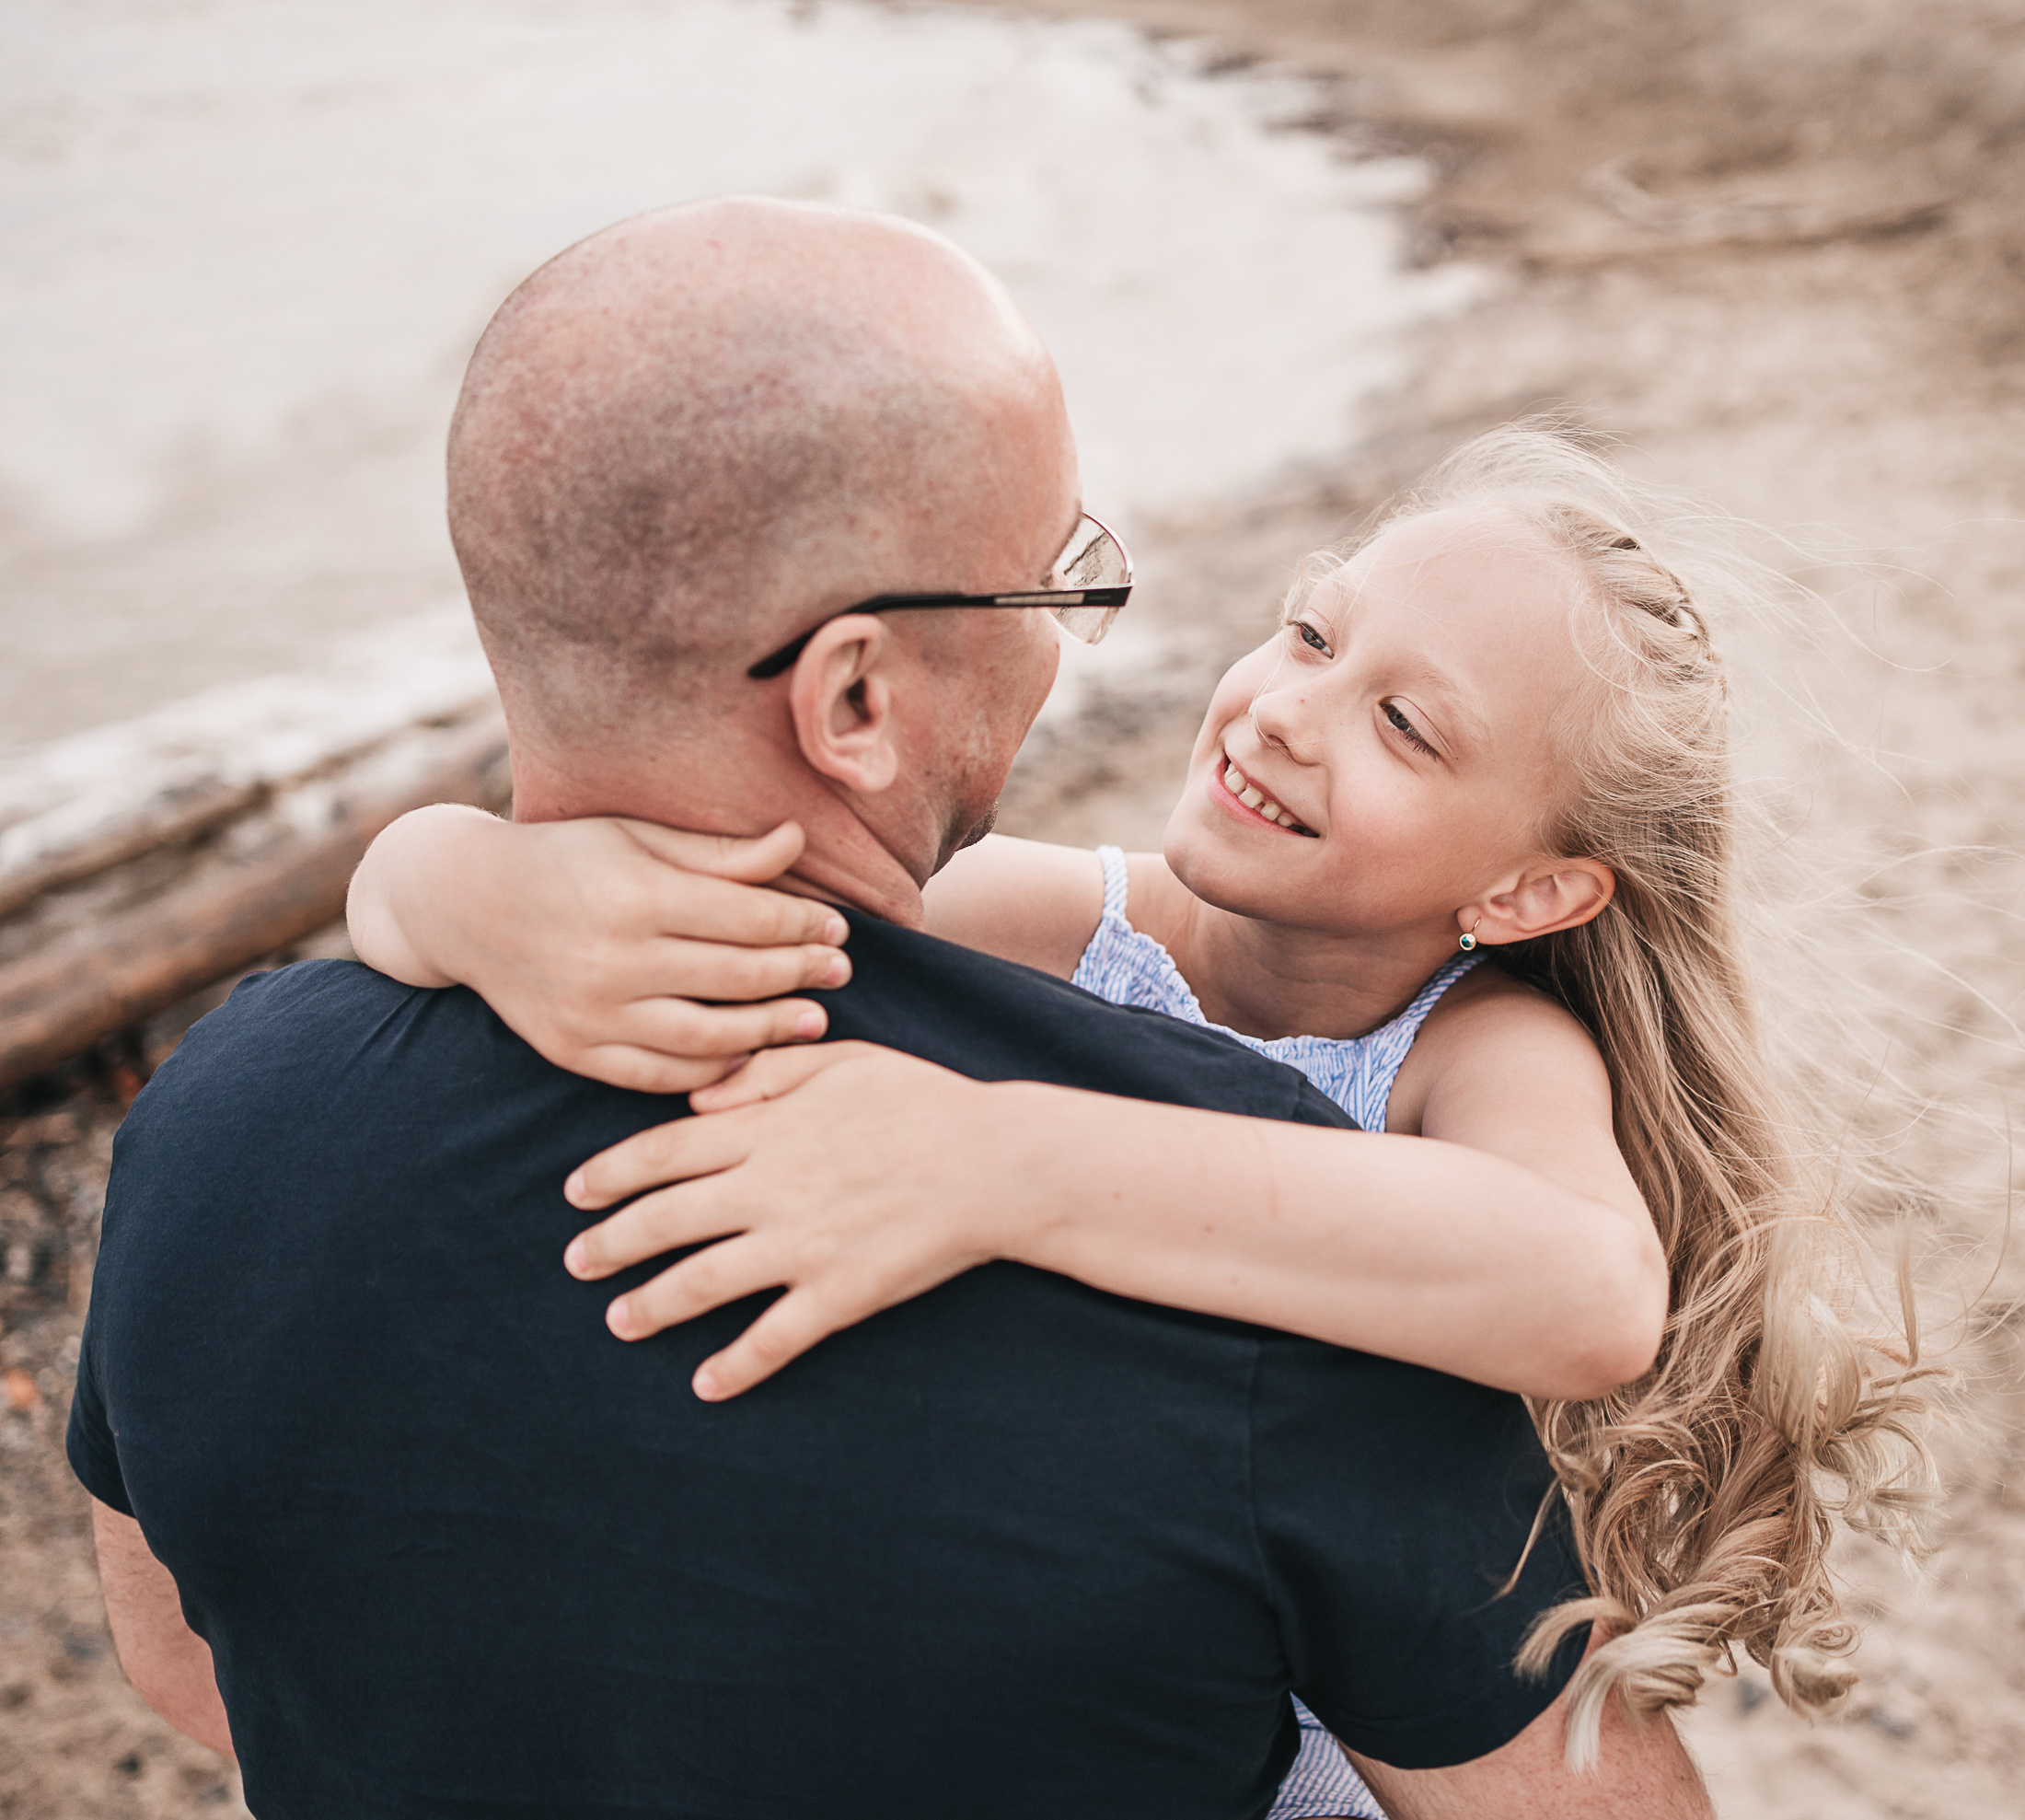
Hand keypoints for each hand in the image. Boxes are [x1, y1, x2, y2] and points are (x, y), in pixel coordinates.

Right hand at [389, 814, 854, 1093]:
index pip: (747, 917)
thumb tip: (797, 840)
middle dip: (801, 974)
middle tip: (841, 970)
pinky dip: (712, 1073)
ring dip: (772, 1032)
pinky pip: (660, 1076)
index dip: (802, 924)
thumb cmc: (565, 858)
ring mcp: (593, 1014)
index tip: (837, 926)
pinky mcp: (575, 1051)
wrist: (463, 904)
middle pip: (738, 977)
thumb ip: (717, 852)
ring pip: (708, 1038)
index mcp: (636, 895)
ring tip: (814, 1020)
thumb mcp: (635, 837)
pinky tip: (747, 1056)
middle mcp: (614, 960)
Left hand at [561, 1044, 1051, 1397]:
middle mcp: (769, 1190)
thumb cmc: (921, 1100)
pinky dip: (735, 1367)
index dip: (610, 1175)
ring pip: (700, 1284)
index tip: (576, 1193)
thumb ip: (763, 1073)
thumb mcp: (841, 1061)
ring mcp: (800, 1246)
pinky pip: (772, 1339)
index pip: (662, 1153)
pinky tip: (706, 1386)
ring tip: (620, 1321)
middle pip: (664, 1221)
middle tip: (576, 1262)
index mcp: (766, 1129)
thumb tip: (698, 1098)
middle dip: (610, 1245)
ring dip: (651, 1306)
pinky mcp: (837, 1294)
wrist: (994, 1162)